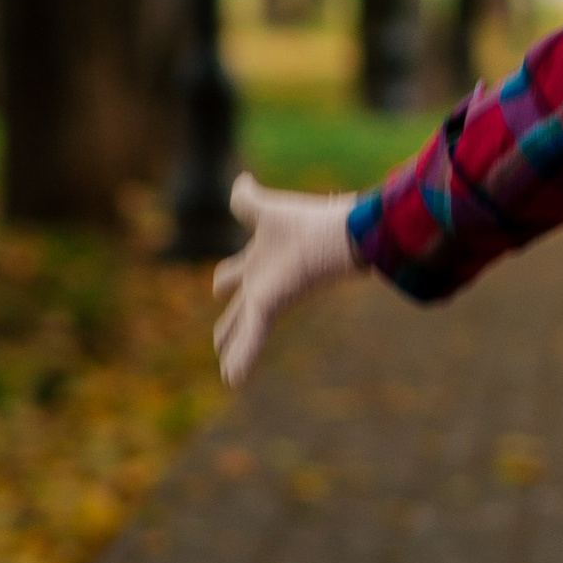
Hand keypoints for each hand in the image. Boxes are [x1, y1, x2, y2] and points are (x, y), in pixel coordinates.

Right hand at [211, 173, 361, 391]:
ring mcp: (267, 296)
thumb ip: (247, 200)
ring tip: (230, 377)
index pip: (234, 271)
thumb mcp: (268, 210)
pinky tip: (233, 381)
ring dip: (235, 351)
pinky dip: (241, 359)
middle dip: (228, 326)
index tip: (219, 285)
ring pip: (243, 330)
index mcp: (260, 258)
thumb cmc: (312, 221)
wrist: (344, 233)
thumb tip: (240, 181)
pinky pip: (251, 337)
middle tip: (220, 342)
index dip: (225, 278)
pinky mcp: (271, 305)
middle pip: (239, 309)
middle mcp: (263, 281)